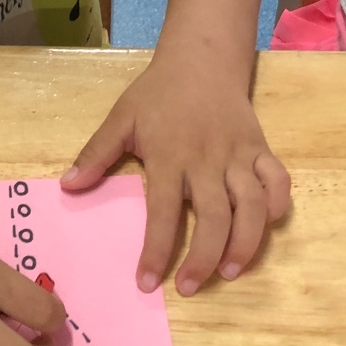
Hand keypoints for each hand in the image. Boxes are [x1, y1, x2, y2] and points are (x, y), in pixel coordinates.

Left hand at [61, 58, 290, 295]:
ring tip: (229, 272)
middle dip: (203, 259)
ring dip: (245, 244)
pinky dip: (277, 207)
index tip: (147, 283)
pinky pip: (278, 182)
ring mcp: (238, 155)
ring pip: (251, 207)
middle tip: (190, 288)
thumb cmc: (158, 92)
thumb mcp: (122, 117)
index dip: (156, 251)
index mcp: (169, 155)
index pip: (163, 212)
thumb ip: (96, 153)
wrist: (201, 57)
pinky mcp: (261, 149)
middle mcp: (207, 160)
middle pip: (214, 218)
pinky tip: (264, 228)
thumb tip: (67, 187)